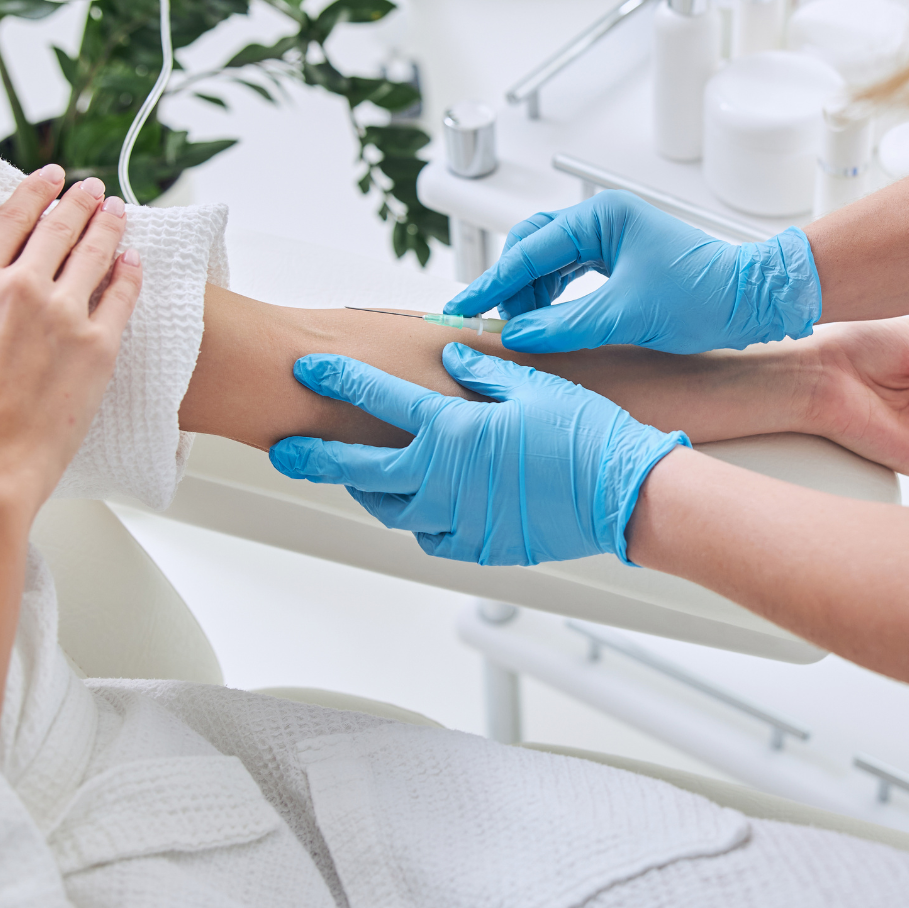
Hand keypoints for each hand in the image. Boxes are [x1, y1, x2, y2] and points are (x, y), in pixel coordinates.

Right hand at [0, 167, 142, 507]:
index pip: (13, 218)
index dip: (36, 192)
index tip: (52, 177)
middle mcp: (21, 287)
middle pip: (60, 228)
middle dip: (79, 202)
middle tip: (93, 188)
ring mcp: (64, 314)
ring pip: (95, 253)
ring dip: (109, 226)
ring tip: (117, 211)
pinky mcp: (98, 346)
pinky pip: (122, 295)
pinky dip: (130, 272)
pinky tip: (134, 260)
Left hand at [271, 344, 688, 564]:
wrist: (623, 496)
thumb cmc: (587, 437)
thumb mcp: (534, 386)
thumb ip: (484, 372)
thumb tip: (452, 360)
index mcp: (452, 431)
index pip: (376, 399)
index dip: (337, 380)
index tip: (308, 370)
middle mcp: (444, 478)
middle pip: (358, 470)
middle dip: (314, 458)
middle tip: (285, 452)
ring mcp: (459, 518)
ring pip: (390, 509)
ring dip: (366, 491)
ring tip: (352, 479)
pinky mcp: (481, 547)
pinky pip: (431, 538)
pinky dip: (416, 522)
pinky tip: (417, 509)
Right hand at [444, 191, 821, 354]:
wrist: (754, 302)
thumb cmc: (704, 296)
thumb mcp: (628, 314)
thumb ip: (566, 325)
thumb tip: (519, 335)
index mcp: (602, 216)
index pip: (530, 248)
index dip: (493, 282)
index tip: (464, 307)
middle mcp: (603, 220)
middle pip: (533, 246)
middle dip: (509, 284)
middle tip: (489, 321)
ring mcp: (612, 239)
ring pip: (549, 262)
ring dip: (529, 293)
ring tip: (518, 327)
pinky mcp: (620, 261)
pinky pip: (570, 275)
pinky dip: (551, 298)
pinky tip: (544, 321)